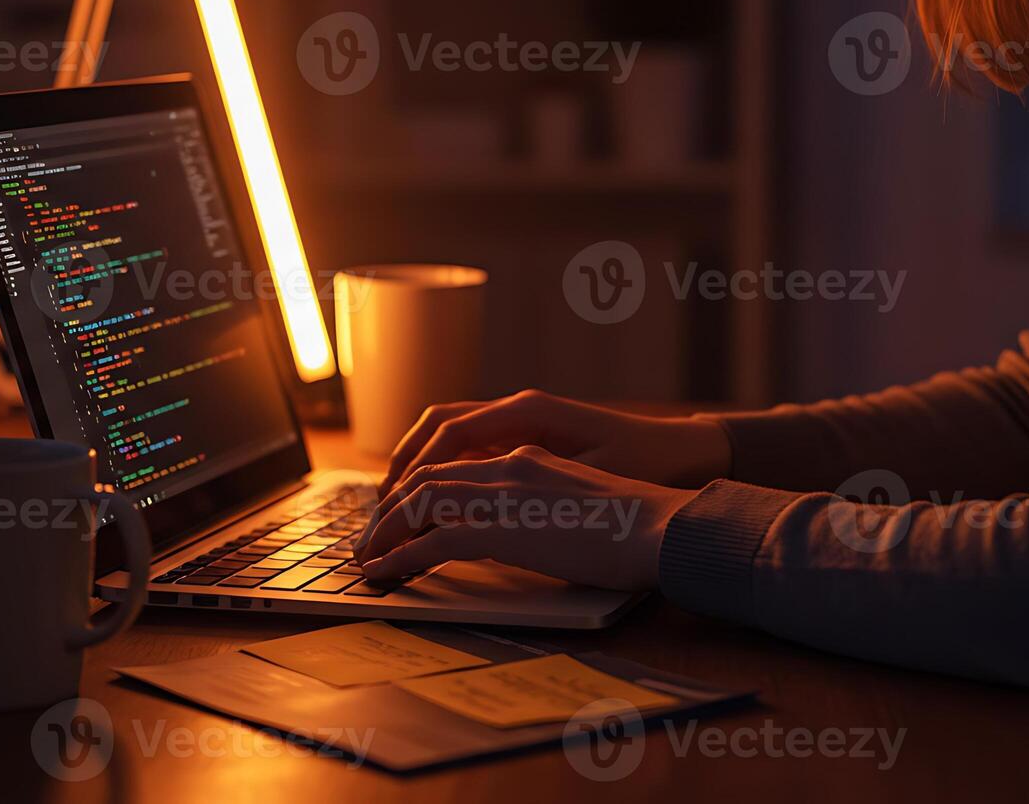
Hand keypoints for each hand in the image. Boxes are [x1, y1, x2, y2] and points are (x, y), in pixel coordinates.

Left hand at [353, 445, 699, 591]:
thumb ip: (541, 505)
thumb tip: (517, 532)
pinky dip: (402, 555)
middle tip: (369, 542)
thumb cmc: (635, 526)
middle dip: (389, 510)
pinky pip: (435, 538)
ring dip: (386, 531)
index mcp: (527, 456)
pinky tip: (386, 573)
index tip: (396, 518)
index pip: (453, 464)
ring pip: (421, 500)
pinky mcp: (506, 526)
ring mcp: (505, 492)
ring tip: (367, 560)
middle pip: (426, 476)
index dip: (415, 489)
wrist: (661, 527)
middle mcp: (509, 464)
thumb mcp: (578, 503)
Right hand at [378, 389, 730, 497]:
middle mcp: (518, 409)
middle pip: (437, 427)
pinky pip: (472, 447)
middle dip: (402, 467)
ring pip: (449, 434)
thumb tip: (471, 500)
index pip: (449, 434)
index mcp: (527, 411)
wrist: (686, 453)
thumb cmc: (646, 462)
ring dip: (418, 466)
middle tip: (379, 513)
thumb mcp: (588, 474)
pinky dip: (444, 469)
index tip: (390, 509)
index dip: (414, 472)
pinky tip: (434, 503)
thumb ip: (530, 482)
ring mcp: (522, 422)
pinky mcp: (529, 439)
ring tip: (395, 509)